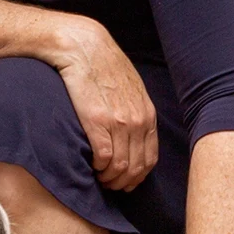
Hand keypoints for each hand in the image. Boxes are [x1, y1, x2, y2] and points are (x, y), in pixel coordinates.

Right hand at [52, 21, 157, 191]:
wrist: (84, 47)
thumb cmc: (104, 66)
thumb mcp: (131, 88)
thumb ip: (136, 110)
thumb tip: (134, 132)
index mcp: (147, 114)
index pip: (150, 158)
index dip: (138, 176)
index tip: (126, 182)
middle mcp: (137, 121)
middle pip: (136, 167)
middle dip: (123, 183)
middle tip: (109, 185)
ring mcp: (118, 122)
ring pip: (120, 167)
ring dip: (109, 178)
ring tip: (98, 177)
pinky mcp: (97, 121)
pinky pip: (103, 157)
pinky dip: (97, 168)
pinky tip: (90, 165)